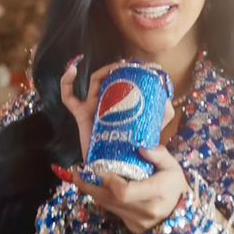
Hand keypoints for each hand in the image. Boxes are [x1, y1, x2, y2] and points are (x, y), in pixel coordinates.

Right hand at [60, 57, 174, 159]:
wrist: (114, 168)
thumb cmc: (131, 149)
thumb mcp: (153, 129)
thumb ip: (163, 115)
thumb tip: (167, 98)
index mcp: (123, 103)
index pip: (124, 81)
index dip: (129, 71)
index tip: (137, 65)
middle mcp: (108, 102)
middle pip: (109, 78)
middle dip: (117, 68)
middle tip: (127, 64)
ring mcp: (93, 107)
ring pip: (94, 82)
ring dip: (102, 71)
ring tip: (111, 69)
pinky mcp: (81, 114)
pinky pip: (69, 98)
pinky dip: (66, 82)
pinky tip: (71, 70)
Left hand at [72, 145, 190, 233]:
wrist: (181, 214)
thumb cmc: (175, 186)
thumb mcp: (173, 166)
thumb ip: (159, 155)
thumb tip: (141, 147)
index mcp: (156, 192)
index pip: (124, 191)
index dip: (108, 181)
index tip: (99, 169)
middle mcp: (145, 210)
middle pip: (109, 199)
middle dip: (90, 185)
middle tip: (76, 172)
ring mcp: (137, 221)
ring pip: (108, 205)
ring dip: (92, 191)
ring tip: (80, 177)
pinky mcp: (131, 225)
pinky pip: (112, 210)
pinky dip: (103, 198)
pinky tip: (96, 187)